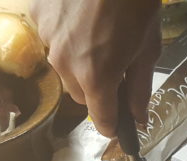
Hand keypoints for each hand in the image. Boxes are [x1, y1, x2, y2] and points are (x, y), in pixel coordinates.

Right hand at [30, 0, 160, 137]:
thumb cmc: (135, 2)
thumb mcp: (148, 47)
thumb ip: (140, 87)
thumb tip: (138, 116)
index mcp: (97, 77)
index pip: (101, 119)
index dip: (112, 123)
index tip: (119, 122)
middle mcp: (66, 64)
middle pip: (81, 94)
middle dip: (98, 88)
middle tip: (117, 65)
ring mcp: (48, 39)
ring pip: (64, 66)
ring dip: (80, 60)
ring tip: (100, 33)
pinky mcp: (38, 16)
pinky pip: (52, 37)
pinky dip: (66, 34)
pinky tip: (82, 15)